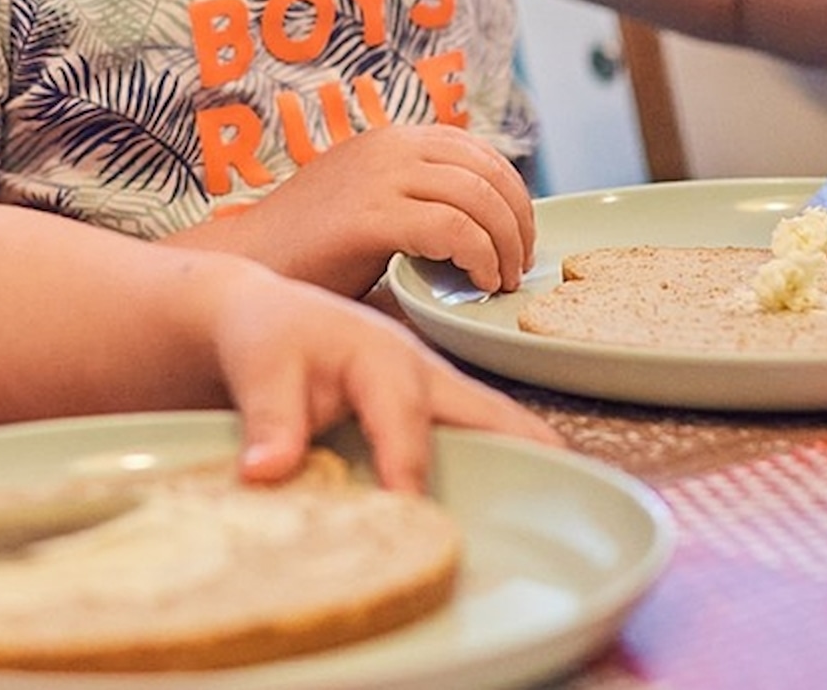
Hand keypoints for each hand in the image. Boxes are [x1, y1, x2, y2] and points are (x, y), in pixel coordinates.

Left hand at [199, 263, 558, 490]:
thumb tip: (266, 473)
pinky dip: (507, 457)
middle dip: (525, 445)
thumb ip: (269, 421)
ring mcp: (436, 387)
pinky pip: (481, 431)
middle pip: (486, 408)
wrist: (268, 317)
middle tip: (566, 488)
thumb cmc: (269, 337)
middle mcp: (421, 370)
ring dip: (528, 454)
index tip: (407, 509)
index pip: (401, 415)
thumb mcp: (258, 371)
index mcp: (379, 356)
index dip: (406, 464)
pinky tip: (520, 500)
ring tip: (568, 500)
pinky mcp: (436, 407)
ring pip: (494, 419)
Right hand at [210, 122, 533, 296]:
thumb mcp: (371, 203)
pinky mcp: (371, 217)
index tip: (519, 238)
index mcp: (394, 139)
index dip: (514, 194)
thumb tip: (484, 225)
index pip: (480, 152)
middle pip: (489, 172)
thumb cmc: (309, 250)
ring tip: (500, 279)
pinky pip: (453, 230)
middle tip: (519, 266)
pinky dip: (479, 257)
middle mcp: (391, 147)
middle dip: (518, 221)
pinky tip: (476, 282)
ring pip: (480, 199)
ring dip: (505, 243)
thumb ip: (417, 200)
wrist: (245, 263)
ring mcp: (380, 177)